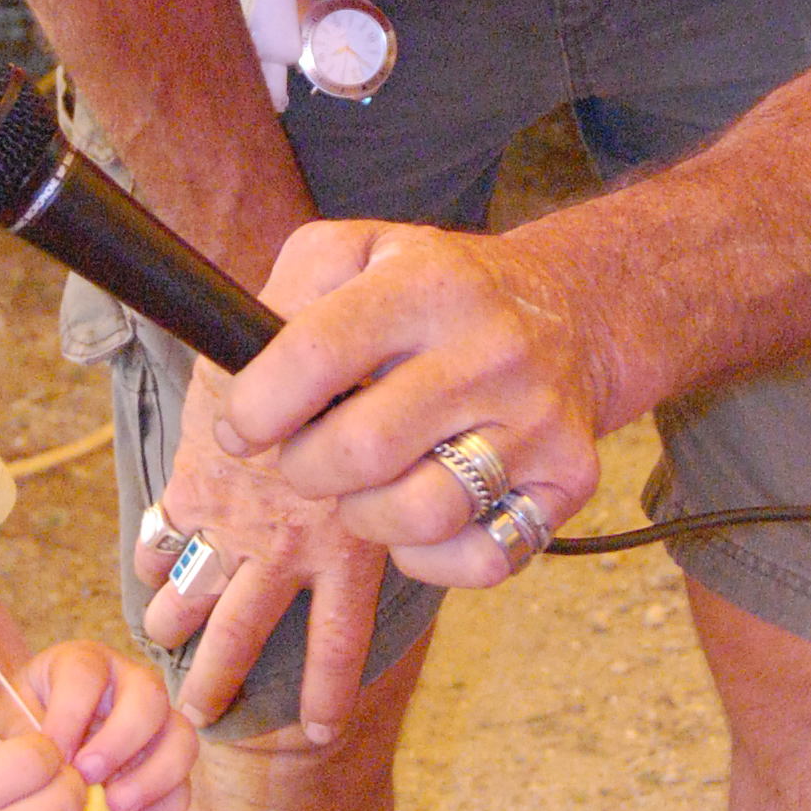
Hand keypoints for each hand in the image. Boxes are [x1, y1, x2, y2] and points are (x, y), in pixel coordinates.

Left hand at [20, 640, 197, 810]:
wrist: (37, 747)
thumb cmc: (24, 723)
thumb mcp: (11, 719)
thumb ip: (24, 734)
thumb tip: (49, 765)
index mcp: (84, 663)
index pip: (87, 673)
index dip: (71, 712)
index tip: (53, 753)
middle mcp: (130, 684)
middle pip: (149, 697)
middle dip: (121, 740)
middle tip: (88, 777)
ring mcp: (157, 724)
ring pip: (181, 738)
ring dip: (152, 777)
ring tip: (115, 808)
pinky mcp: (167, 764)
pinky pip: (183, 786)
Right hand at [135, 354, 389, 741]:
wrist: (289, 353)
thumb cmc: (362, 389)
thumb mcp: (402, 450)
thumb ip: (401, 483)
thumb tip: (420, 512)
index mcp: (345, 552)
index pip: (337, 643)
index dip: (327, 691)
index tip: (320, 729)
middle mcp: (284, 551)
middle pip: (242, 636)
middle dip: (216, 680)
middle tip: (196, 716)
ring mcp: (232, 523)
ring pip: (193, 595)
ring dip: (172, 622)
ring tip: (159, 640)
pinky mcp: (192, 487)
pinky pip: (164, 536)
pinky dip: (152, 554)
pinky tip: (149, 566)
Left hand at [216, 215, 610, 583]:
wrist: (567, 311)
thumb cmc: (434, 292)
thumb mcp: (359, 252)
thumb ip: (291, 292)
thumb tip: (240, 376)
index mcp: (428, 281)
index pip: (315, 356)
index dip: (256, 407)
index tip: (242, 427)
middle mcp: (492, 349)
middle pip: (360, 451)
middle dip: (305, 468)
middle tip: (307, 456)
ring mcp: (538, 418)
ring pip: (420, 515)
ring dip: (365, 516)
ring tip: (364, 485)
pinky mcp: (570, 478)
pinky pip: (479, 559)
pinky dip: (429, 557)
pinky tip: (418, 517)